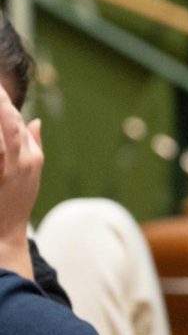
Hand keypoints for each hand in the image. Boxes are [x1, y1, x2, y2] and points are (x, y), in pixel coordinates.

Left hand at [0, 86, 42, 279]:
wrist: (6, 234)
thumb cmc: (14, 204)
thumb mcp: (30, 174)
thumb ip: (32, 145)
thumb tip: (36, 121)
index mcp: (32, 156)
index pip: (17, 120)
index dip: (4, 100)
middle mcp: (25, 159)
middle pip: (10, 121)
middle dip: (1, 102)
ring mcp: (13, 168)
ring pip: (6, 132)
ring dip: (1, 114)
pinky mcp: (5, 176)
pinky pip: (3, 149)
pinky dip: (1, 135)